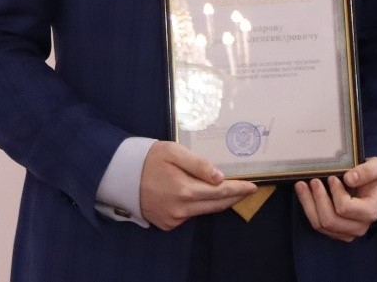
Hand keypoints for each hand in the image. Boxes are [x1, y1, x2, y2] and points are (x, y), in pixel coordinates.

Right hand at [139, 140, 256, 230]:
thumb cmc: (151, 158)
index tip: (253, 187)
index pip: (220, 192)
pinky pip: (190, 214)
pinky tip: (203, 195)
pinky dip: (200, 205)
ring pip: (204, 211)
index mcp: (184, 190)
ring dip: (218, 201)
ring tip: (231, 190)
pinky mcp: (167, 224)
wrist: (122, 176)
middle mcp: (180, 209)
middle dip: (234, 197)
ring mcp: (173, 219)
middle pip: (216, 205)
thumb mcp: (175, 152)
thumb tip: (220, 178)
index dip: (238, 189)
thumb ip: (199, 164)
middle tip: (248, 189)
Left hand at [294, 156, 376, 242]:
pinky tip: (304, 194)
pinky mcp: (335, 232)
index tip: (331, 177)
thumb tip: (349, 178)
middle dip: (318, 199)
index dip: (335, 193)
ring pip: (320, 225)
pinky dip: (308, 208)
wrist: (370, 185)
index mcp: (370, 212)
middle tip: (313, 180)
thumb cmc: (373, 176)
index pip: (345, 208)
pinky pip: (317, 225)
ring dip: (309, 204)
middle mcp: (359, 227)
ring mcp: (346, 232)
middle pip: (330, 220)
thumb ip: (367, 171)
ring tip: (302, 185)